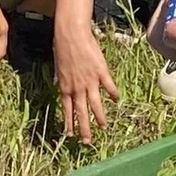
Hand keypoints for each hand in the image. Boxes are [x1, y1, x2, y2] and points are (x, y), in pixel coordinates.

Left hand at [54, 22, 118, 142]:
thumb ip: (60, 78)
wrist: (71, 34)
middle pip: (81, 113)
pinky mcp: (101, 73)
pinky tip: (117, 100)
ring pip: (95, 105)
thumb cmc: (62, 47)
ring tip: (103, 128)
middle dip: (84, 128)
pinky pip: (109, 87)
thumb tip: (58, 84)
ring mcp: (90, 81)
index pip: (67, 109)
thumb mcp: (58, 66)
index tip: (70, 134)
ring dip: (100, 118)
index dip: (69, 122)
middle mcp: (77, 87)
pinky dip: (113, 94)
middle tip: (87, 141)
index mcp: (65, 87)